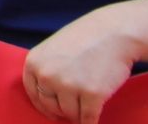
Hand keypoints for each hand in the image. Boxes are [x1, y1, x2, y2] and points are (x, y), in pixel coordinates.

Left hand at [22, 11, 136, 122]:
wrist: (114, 32)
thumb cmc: (85, 39)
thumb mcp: (53, 49)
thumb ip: (46, 70)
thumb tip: (47, 98)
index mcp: (34, 63)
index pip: (33, 95)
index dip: (45, 106)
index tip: (54, 112)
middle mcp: (47, 75)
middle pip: (52, 107)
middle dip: (64, 109)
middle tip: (76, 106)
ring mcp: (69, 85)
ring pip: (71, 114)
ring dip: (79, 114)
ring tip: (87, 103)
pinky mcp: (91, 94)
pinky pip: (88, 119)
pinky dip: (91, 123)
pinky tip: (93, 121)